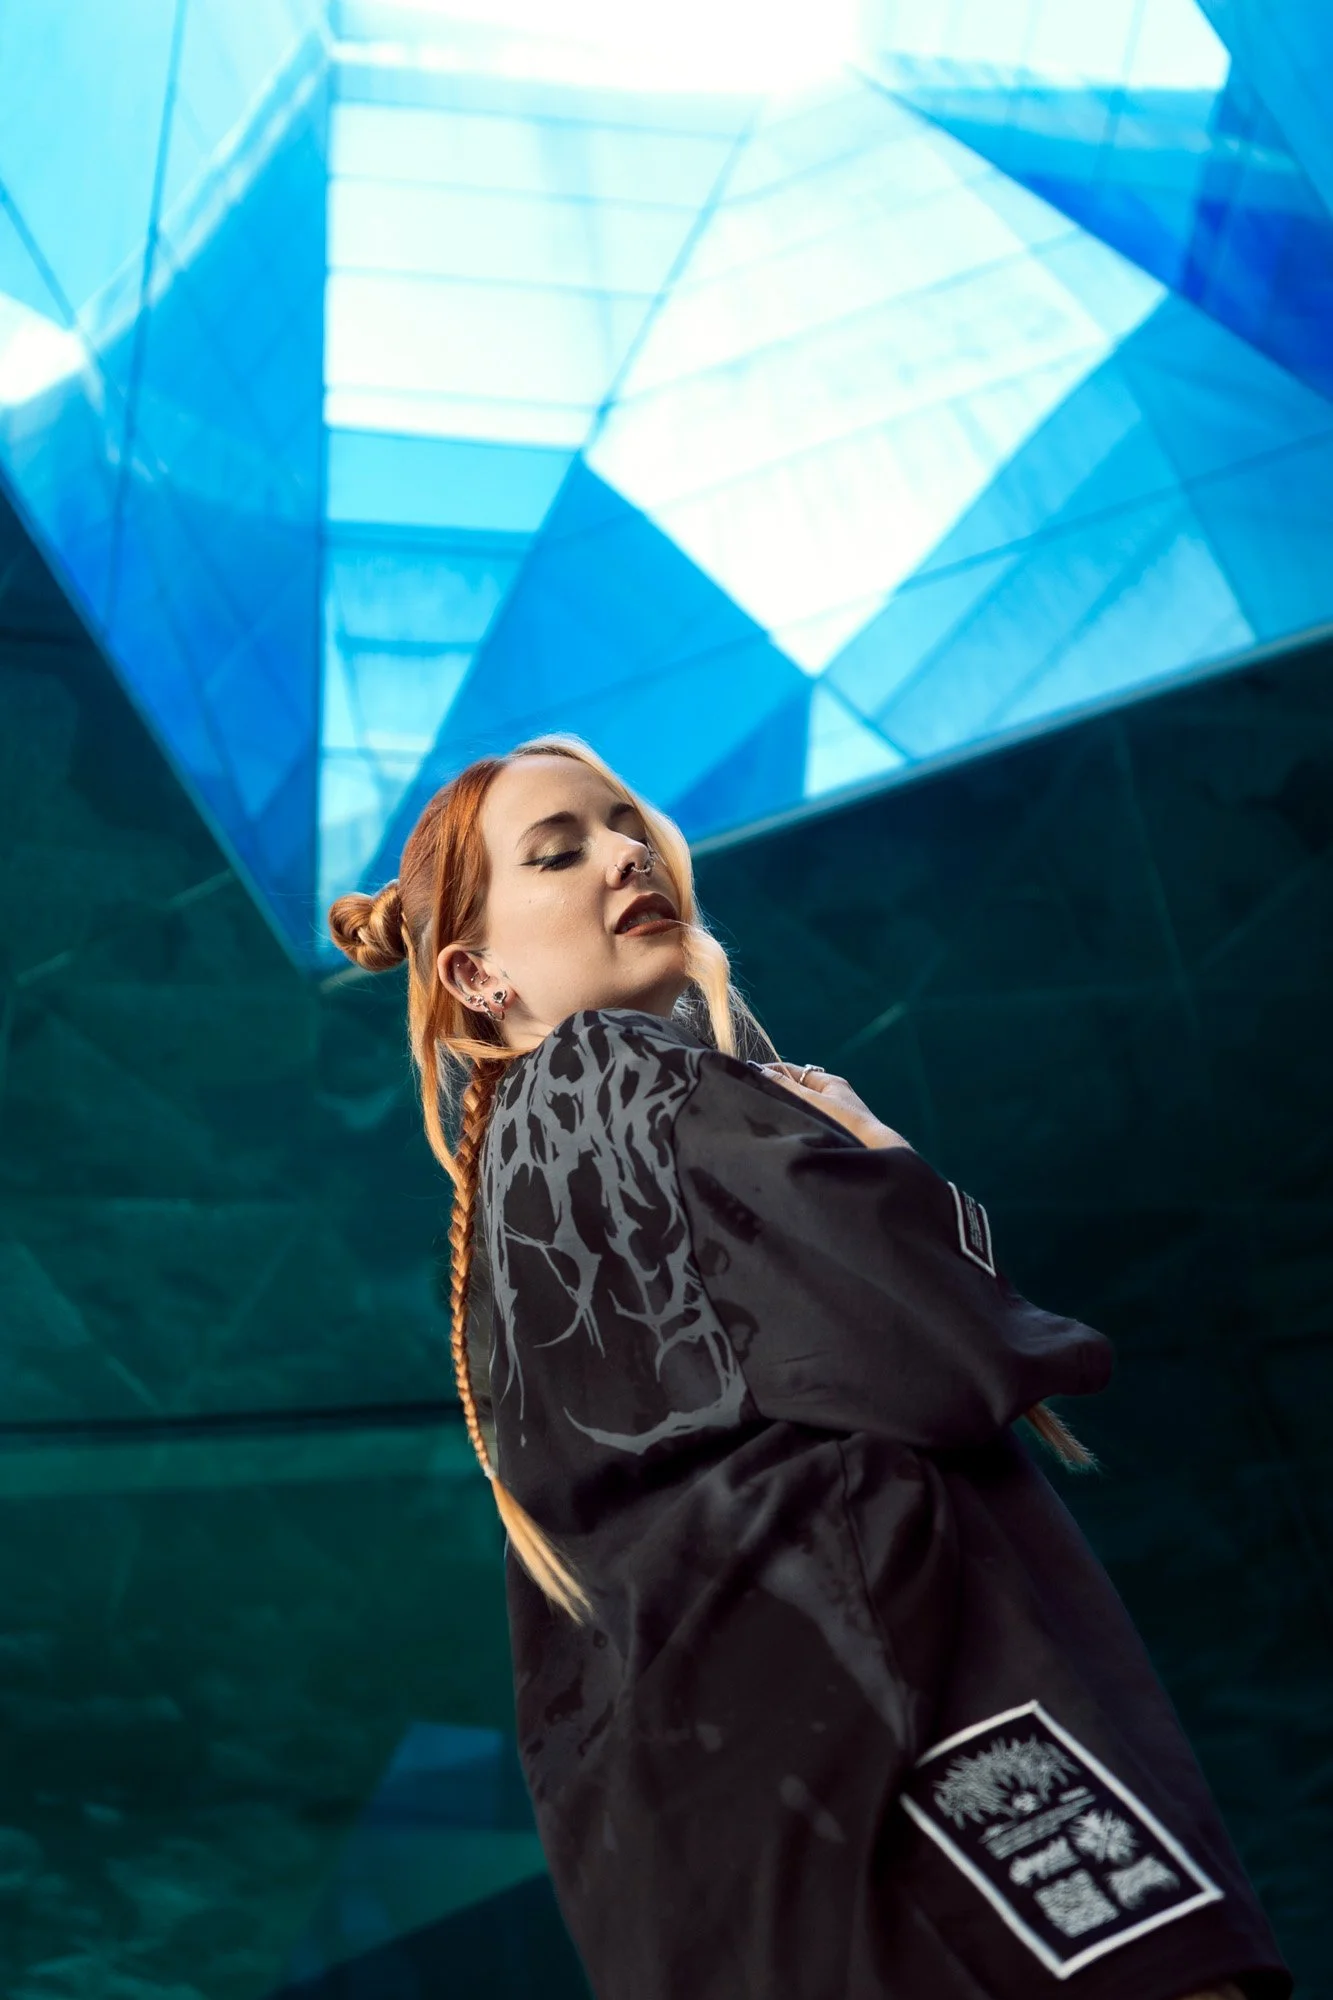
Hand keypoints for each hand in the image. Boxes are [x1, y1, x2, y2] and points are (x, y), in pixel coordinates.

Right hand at [754, 1061, 910, 1150]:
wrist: (872, 1155)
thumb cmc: (844, 1123)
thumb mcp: (810, 1100)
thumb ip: (784, 1086)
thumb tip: (758, 1070)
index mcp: (829, 1083)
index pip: (793, 1071)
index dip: (771, 1073)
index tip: (748, 1078)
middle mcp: (832, 1099)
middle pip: (795, 1092)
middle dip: (776, 1094)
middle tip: (752, 1101)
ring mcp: (833, 1119)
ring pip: (800, 1111)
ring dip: (785, 1113)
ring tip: (763, 1120)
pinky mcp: (832, 1137)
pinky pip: (806, 1127)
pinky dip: (794, 1128)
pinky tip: (781, 1137)